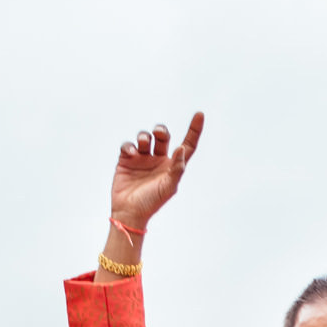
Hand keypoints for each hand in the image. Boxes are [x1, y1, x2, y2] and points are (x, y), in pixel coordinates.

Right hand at [110, 114, 204, 230]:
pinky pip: (128, 145)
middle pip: (163, 137)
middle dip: (161, 131)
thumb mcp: (169, 187)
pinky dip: (130, 146)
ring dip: (144, 137)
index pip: (187, 144)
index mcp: (172, 165)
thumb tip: (182, 148)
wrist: (129, 212)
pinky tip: (131, 153)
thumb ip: (177, 168)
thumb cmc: (152, 202)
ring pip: (145, 138)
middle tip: (159, 133)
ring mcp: (142, 158)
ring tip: (142, 145)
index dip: (194, 130)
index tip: (200, 114)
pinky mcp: (126, 160)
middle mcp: (158, 159)